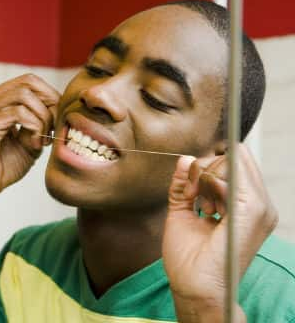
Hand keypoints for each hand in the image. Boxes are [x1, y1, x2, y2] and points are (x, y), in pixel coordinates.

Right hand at [0, 74, 59, 208]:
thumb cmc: (1, 168)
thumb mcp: (27, 140)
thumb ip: (39, 122)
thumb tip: (57, 106)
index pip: (28, 81)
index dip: (49, 95)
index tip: (57, 120)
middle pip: (28, 82)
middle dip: (49, 103)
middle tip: (53, 128)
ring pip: (25, 95)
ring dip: (42, 116)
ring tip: (43, 139)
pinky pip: (19, 113)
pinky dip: (34, 126)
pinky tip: (35, 144)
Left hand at [162, 145, 277, 321]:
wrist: (194, 286)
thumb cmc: (189, 259)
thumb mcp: (182, 210)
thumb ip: (184, 184)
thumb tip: (185, 159)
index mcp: (247, 207)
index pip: (235, 163)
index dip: (207, 167)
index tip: (190, 192)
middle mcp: (259, 205)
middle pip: (234, 157)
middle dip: (204, 169)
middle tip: (192, 198)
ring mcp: (259, 208)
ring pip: (232, 160)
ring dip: (204, 177)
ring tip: (200, 206)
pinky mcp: (252, 210)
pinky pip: (231, 173)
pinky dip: (208, 182)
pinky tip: (202, 205)